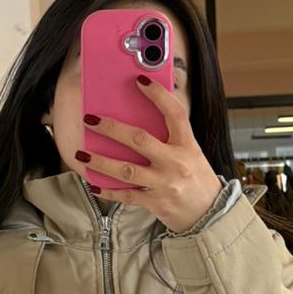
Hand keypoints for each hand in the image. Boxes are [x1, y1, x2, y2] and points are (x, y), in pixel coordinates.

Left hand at [78, 74, 223, 232]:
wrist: (211, 213)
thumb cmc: (197, 178)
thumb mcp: (192, 152)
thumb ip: (172, 137)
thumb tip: (143, 116)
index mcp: (187, 145)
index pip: (175, 114)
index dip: (158, 95)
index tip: (140, 80)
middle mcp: (176, 162)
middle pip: (139, 140)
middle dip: (112, 128)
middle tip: (90, 119)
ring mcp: (164, 183)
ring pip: (126, 170)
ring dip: (101, 162)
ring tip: (82, 154)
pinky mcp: (156, 202)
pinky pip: (127, 195)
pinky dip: (109, 191)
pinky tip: (94, 185)